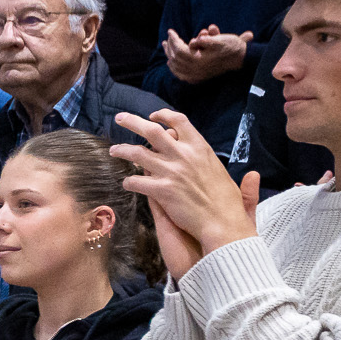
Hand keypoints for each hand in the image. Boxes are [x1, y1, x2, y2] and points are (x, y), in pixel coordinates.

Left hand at [112, 109, 259, 278]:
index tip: (153, 116)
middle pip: (151, 130)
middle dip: (132, 121)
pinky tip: (126, 183)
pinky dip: (128, 181)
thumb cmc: (226, 204)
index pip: (179, 121)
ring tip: (114, 150)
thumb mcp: (224, 176)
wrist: (223, 224)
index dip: (163, 115)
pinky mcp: (161, 189)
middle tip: (120, 118)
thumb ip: (213, 165)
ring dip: (122, 150)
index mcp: (200, 148)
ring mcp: (171, 171)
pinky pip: (136, 181)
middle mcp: (184, 155)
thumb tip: (225, 162)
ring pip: (137, 153)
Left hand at [161, 27, 250, 83]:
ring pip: (177, 67)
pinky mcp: (199, 78)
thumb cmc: (231, 46)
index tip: (170, 30)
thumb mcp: (220, 40)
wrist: (241, 58)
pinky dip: (175, 69)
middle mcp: (197, 70)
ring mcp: (197, 75)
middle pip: (175, 59)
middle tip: (166, 38)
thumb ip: (205, 40)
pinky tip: (170, 63)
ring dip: (169, 56)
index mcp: (200, 61)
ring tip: (165, 46)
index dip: (173, 39)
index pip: (179, 50)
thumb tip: (194, 41)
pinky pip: (182, 76)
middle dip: (170, 47)